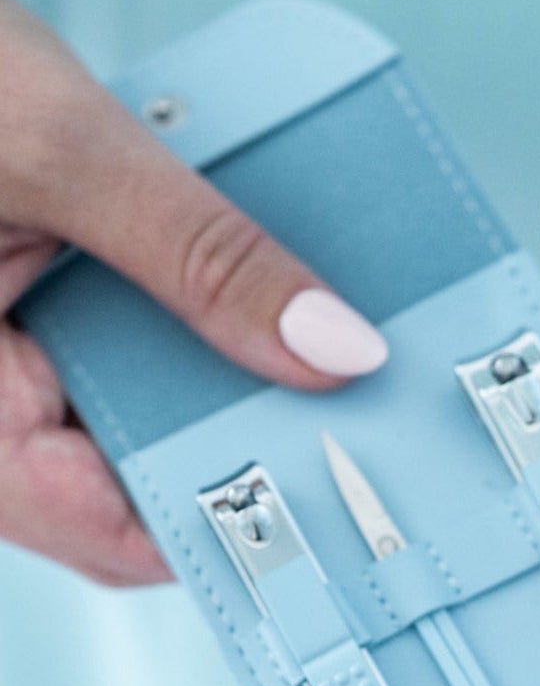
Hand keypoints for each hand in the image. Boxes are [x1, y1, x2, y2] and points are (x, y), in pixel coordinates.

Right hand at [0, 0, 388, 584]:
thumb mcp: (56, 148)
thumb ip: (198, 255)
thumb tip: (331, 348)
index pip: (118, 537)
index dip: (236, 528)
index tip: (343, 493)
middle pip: (141, 490)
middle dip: (248, 446)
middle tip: (358, 406)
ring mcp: (5, 382)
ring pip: (140, 429)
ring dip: (225, 384)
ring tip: (312, 338)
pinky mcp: (29, 333)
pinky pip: (124, 363)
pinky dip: (190, 330)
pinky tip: (251, 294)